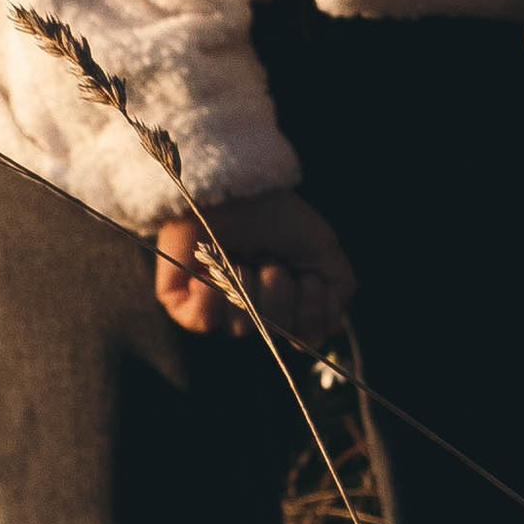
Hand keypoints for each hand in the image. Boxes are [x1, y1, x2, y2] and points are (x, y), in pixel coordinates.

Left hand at [150, 190, 355, 350]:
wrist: (235, 187)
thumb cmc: (277, 215)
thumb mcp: (321, 246)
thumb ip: (339, 289)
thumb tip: (329, 330)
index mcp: (286, 302)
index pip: (304, 336)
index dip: (310, 313)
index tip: (309, 279)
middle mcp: (254, 310)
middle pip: (274, 331)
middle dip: (279, 292)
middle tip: (272, 262)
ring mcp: (218, 308)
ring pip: (241, 327)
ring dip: (248, 286)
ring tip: (242, 258)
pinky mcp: (184, 302)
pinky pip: (203, 322)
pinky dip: (212, 299)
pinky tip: (214, 272)